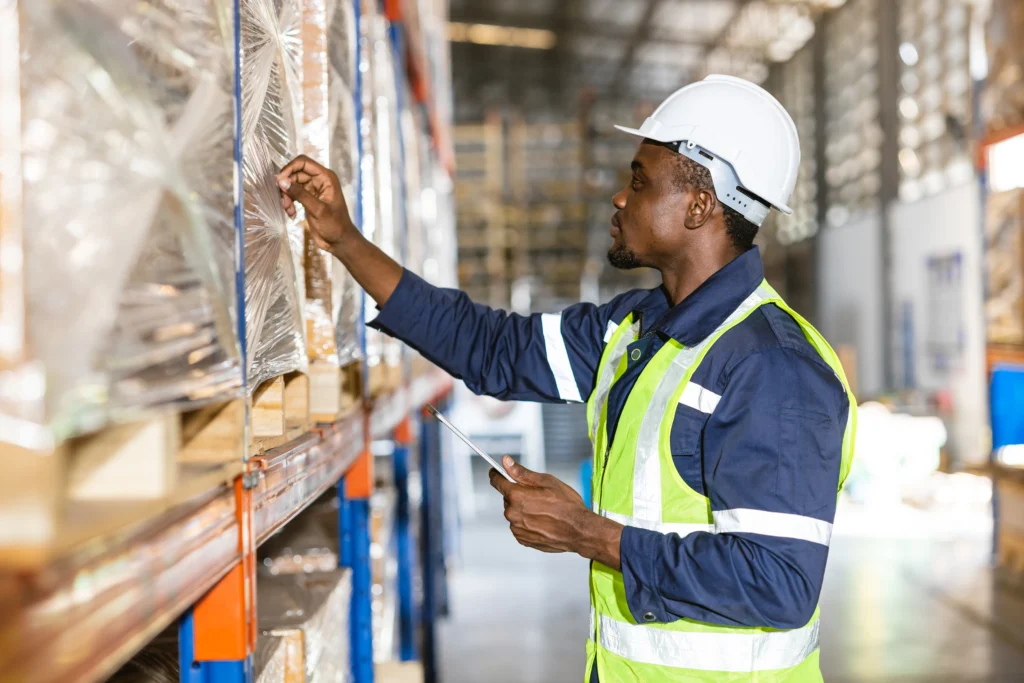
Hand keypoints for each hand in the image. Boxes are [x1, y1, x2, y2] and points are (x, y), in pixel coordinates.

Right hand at [277, 155, 354, 251]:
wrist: (339, 241)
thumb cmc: (335, 225)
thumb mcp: (317, 209)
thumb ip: (300, 194)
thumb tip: (282, 181)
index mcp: (326, 177)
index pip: (303, 162)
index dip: (289, 168)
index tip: (279, 181)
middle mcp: (319, 180)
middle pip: (295, 173)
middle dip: (287, 186)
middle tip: (284, 201)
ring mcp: (313, 189)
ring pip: (292, 185)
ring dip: (286, 196)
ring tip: (288, 210)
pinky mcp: (308, 199)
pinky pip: (293, 194)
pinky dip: (289, 203)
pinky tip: (291, 214)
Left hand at [489, 456, 622, 567]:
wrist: (579, 531)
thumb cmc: (567, 505)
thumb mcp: (547, 481)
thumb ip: (522, 472)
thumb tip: (505, 461)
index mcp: (517, 496)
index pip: (497, 481)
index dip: (497, 474)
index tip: (496, 471)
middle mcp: (512, 513)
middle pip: (508, 498)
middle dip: (518, 494)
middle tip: (537, 495)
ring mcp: (517, 528)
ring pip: (515, 512)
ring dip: (523, 509)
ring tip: (544, 511)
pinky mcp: (522, 539)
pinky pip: (519, 526)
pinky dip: (527, 522)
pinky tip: (543, 521)